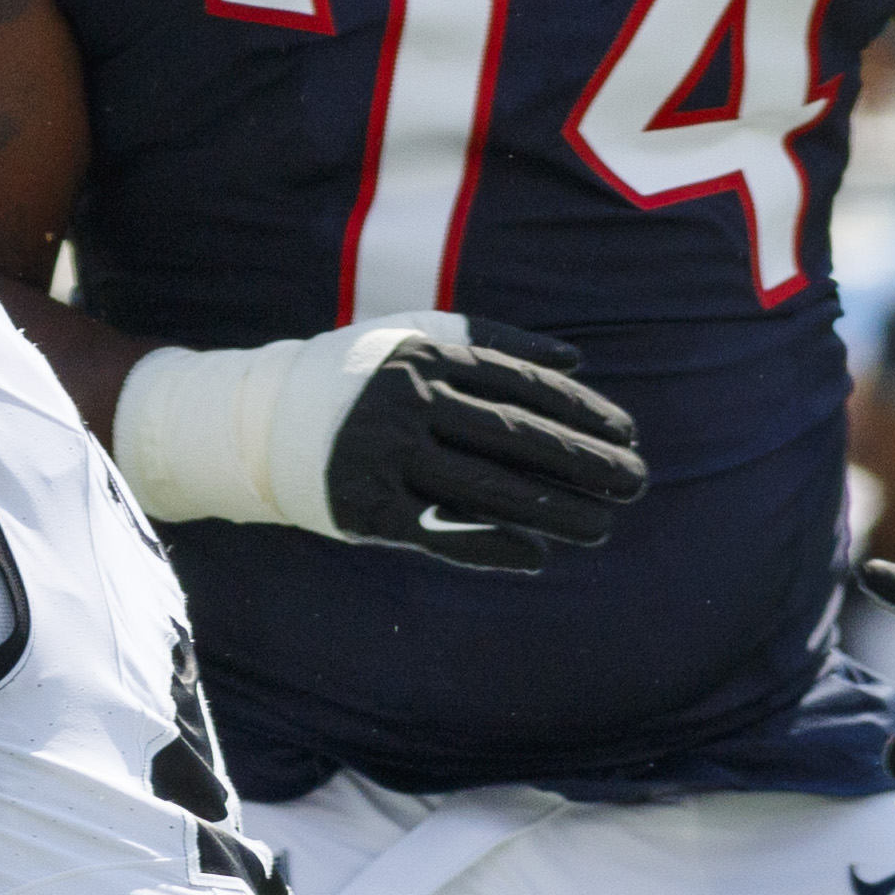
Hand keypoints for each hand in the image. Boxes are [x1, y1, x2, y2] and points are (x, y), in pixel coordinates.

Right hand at [321, 322, 639, 569]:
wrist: (257, 424)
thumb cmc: (353, 379)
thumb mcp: (415, 338)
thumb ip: (494, 342)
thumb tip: (579, 361)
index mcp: (429, 357)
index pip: (524, 387)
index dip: (582, 411)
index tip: (629, 434)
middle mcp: (410, 403)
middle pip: (517, 438)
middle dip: (584, 462)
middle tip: (637, 483)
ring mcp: (385, 457)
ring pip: (487, 488)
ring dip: (552, 511)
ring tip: (603, 526)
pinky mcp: (364, 509)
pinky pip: (439, 532)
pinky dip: (490, 546)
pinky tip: (537, 557)